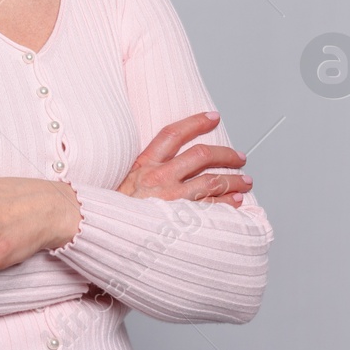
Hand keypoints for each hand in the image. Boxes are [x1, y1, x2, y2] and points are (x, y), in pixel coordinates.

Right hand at [117, 111, 250, 205]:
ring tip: (245, 181)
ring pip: (212, 180)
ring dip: (234, 180)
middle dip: (226, 154)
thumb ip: (145, 173)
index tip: (212, 118)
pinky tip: (236, 201)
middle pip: (201, 155)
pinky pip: (213, 206)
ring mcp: (172, 198)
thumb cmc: (116, 213)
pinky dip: (228, 202)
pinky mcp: (182, 218)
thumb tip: (166, 165)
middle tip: (239, 157)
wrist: (105, 232)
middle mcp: (159, 177)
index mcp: (144, 165)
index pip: (173, 134)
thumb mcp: (123, 184)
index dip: (196, 123)